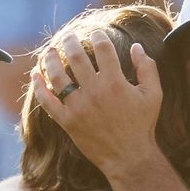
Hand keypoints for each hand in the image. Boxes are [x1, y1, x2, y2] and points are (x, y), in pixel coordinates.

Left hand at [32, 29, 162, 177]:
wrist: (129, 157)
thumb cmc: (143, 125)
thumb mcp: (154, 94)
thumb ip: (147, 68)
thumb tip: (136, 47)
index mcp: (115, 82)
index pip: (102, 48)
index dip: (98, 35)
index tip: (95, 33)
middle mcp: (94, 92)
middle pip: (76, 56)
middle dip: (70, 41)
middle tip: (68, 36)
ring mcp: (78, 107)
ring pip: (57, 75)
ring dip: (50, 59)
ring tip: (49, 50)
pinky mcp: (67, 122)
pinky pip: (47, 101)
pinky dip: (39, 86)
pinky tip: (35, 74)